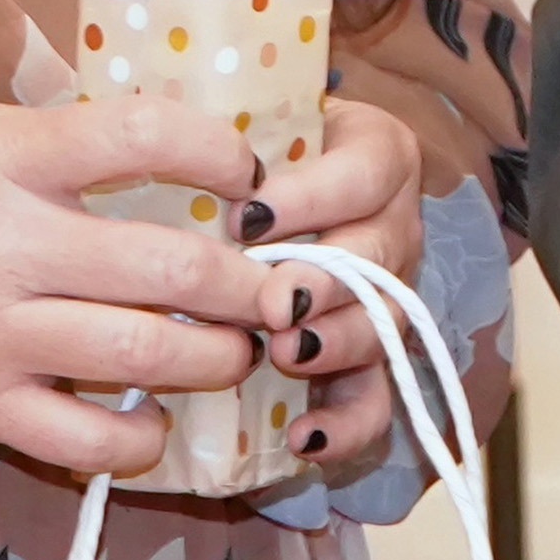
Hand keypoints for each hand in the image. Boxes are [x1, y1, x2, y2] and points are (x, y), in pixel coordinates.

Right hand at [0, 97, 277, 476]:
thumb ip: (31, 129)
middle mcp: (4, 246)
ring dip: (215, 357)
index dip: (220, 153)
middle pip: (171, 265)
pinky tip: (154, 425)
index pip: (143, 135)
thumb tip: (132, 134)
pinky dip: (137, 440)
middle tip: (276, 283)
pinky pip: (82, 438)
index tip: (248, 172)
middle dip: (250, 280)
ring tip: (236, 349)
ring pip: (145, 354)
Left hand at [241, 94, 441, 477]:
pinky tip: (305, 439)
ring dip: (336, 343)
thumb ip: (225, 126)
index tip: (247, 215)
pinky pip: (377, 398)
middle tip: (275, 303)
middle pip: (381, 254)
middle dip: (326, 281)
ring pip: (384, 324)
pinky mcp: (370, 359)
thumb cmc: (257, 151)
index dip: (311, 198)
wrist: (282, 192)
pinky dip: (347, 425)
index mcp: (377, 155)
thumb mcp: (254, 120)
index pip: (363, 171)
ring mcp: (388, 296)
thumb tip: (166, 134)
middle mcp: (394, 225)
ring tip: (287, 356)